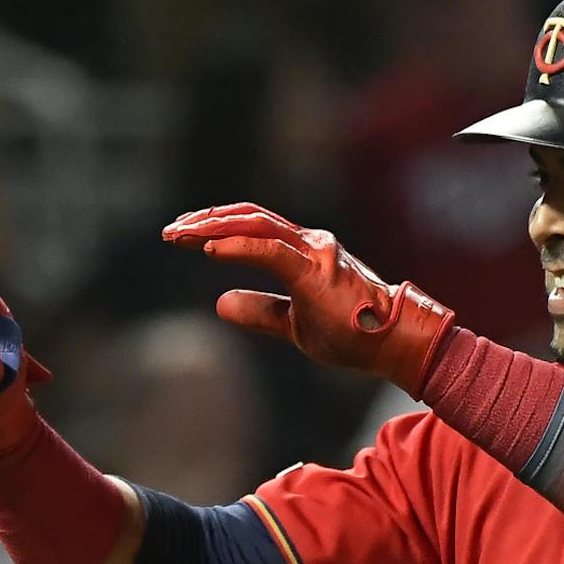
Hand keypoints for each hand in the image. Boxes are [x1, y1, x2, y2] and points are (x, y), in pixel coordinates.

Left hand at [163, 203, 454, 396]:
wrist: (393, 345)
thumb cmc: (352, 334)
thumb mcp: (294, 324)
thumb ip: (261, 310)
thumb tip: (220, 303)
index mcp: (304, 251)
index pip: (253, 226)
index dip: (216, 226)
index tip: (183, 235)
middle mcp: (309, 242)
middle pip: (248, 217)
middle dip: (205, 221)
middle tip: (170, 232)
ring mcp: (315, 252)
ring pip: (256, 225)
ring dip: (214, 228)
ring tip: (181, 235)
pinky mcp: (316, 271)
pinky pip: (271, 251)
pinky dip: (238, 246)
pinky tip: (210, 249)